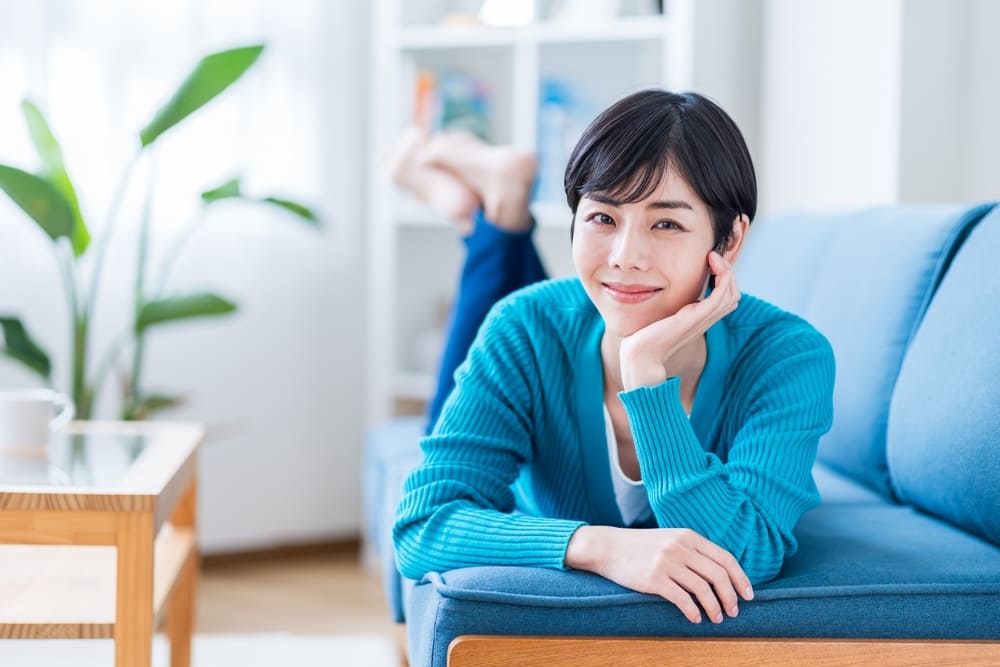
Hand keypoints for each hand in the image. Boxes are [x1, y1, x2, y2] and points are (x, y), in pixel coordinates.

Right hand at [565, 525, 753, 623]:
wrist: (608, 547)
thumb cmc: (641, 546)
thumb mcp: (670, 539)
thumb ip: (693, 550)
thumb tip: (720, 573)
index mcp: (688, 536)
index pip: (725, 558)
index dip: (741, 579)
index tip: (748, 595)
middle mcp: (680, 547)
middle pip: (718, 575)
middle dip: (731, 597)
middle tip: (734, 611)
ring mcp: (666, 562)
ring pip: (702, 589)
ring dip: (714, 607)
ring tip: (716, 618)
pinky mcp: (653, 578)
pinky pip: (681, 599)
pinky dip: (693, 611)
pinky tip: (695, 618)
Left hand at [619, 251, 739, 389]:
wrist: (641, 355)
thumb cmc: (645, 337)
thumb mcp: (662, 315)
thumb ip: (669, 306)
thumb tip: (659, 289)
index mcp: (699, 319)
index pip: (725, 299)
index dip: (724, 280)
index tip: (709, 263)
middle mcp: (704, 320)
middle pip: (733, 295)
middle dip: (728, 273)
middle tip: (713, 257)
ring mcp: (702, 319)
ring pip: (731, 294)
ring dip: (727, 271)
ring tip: (714, 257)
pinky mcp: (695, 316)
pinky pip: (721, 295)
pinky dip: (724, 277)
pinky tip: (712, 263)